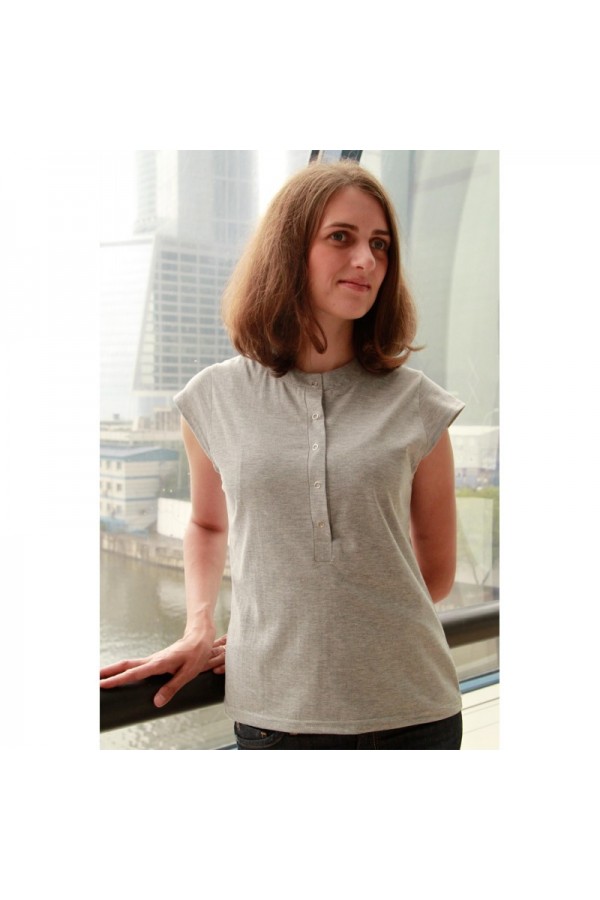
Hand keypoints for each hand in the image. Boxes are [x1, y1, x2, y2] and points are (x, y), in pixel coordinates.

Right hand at [100, 629, 224, 706]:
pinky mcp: (155, 660)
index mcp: (159, 663)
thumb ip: (172, 688)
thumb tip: (156, 702)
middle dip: (108, 672)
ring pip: (129, 664)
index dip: (118, 680)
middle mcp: (152, 660)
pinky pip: (136, 666)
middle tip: (93, 679)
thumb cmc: (196, 654)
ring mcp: (152, 659)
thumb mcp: (188, 674)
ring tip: (101, 678)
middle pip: (126, 665)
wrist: (199, 637)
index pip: (134, 673)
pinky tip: (121, 676)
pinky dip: (124, 670)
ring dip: (114, 670)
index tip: (103, 684)